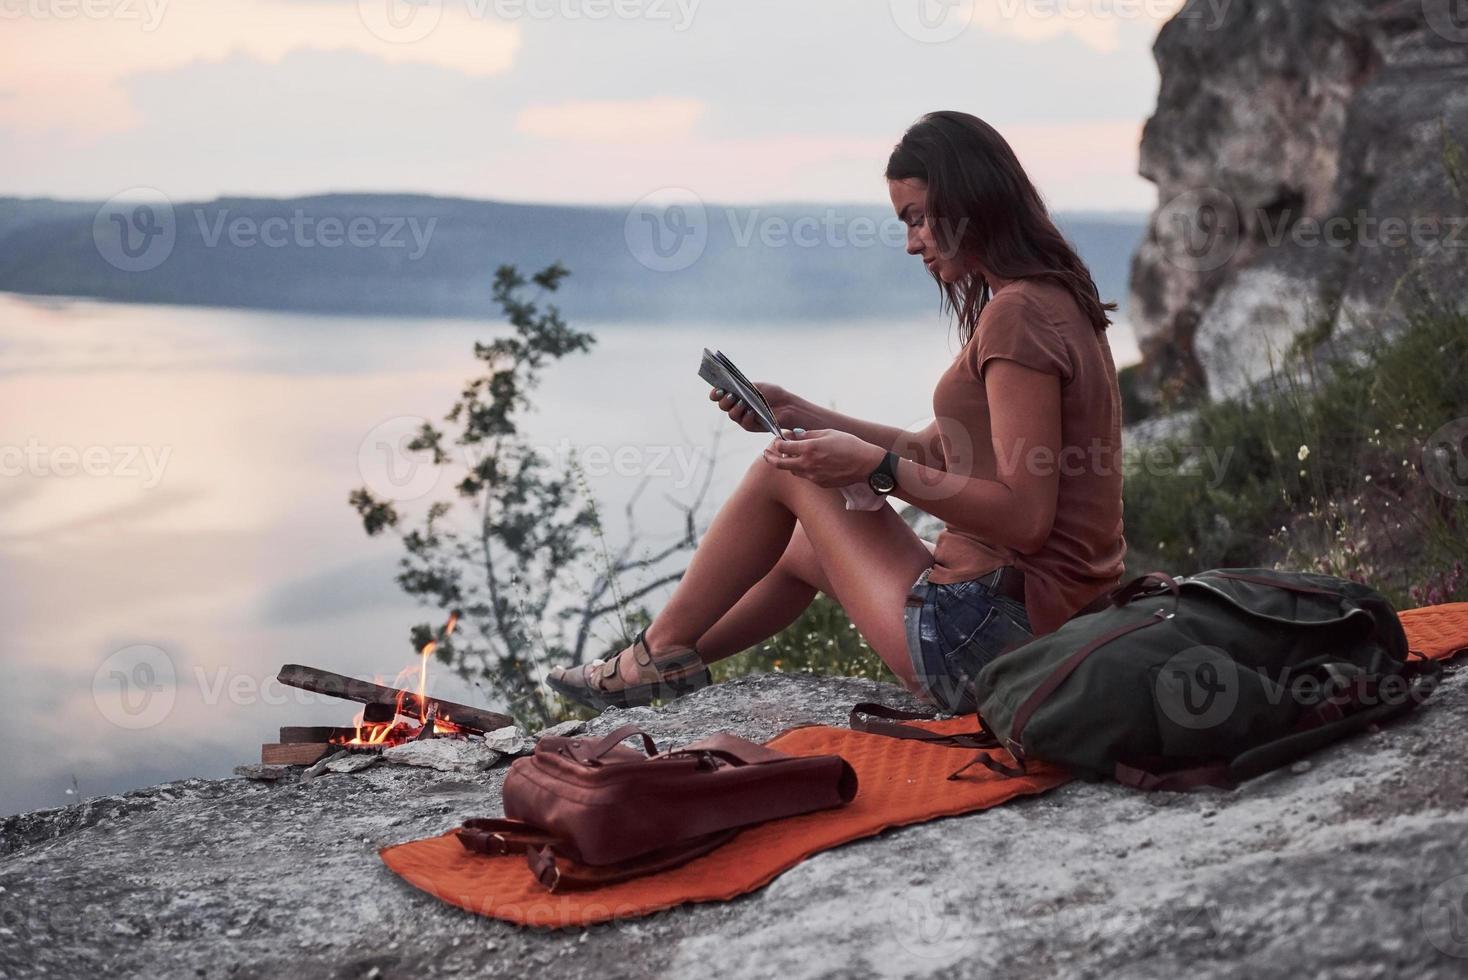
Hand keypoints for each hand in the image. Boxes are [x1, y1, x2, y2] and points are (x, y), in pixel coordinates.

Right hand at [709, 381, 817, 433]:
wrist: (787, 405)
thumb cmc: (773, 394)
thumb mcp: (757, 386)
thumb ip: (743, 386)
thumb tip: (731, 385)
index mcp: (736, 395)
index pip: (720, 394)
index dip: (715, 393)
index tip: (717, 390)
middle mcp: (737, 406)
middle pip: (723, 406)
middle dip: (724, 400)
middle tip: (731, 395)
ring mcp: (743, 417)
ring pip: (732, 415)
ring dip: (735, 408)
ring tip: (742, 403)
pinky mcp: (751, 426)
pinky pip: (744, 423)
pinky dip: (747, 417)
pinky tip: (752, 412)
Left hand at [761, 429, 885, 488]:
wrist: (866, 464)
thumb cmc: (849, 445)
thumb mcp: (828, 433)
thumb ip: (808, 434)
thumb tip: (794, 434)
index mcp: (808, 448)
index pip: (782, 447)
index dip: (777, 442)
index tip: (777, 439)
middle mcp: (807, 464)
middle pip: (780, 464)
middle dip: (770, 458)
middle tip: (765, 453)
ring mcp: (813, 476)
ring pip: (792, 471)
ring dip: (788, 464)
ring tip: (790, 456)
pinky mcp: (820, 483)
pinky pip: (806, 477)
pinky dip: (802, 470)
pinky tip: (808, 464)